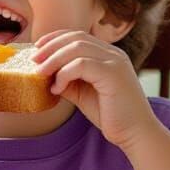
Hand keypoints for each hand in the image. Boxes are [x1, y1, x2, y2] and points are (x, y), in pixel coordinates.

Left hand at [33, 30, 157, 149]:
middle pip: (76, 37)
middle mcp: (113, 54)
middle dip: (50, 46)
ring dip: (53, 59)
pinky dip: (64, 74)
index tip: (37, 49)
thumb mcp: (83, 93)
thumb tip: (44, 73)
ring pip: (77, 48)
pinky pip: (82, 64)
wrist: (135, 134)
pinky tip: (57, 88)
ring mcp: (115, 62)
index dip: (55, 38)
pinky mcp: (114, 74)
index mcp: (107, 55)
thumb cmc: (111, 115)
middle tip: (33, 60)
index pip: (78, 36)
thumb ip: (67, 80)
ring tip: (40, 73)